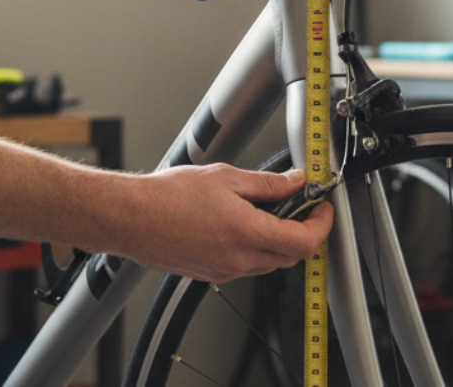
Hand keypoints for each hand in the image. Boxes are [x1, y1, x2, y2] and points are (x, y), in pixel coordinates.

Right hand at [114, 165, 332, 282]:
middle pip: (292, 256)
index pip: (305, 241)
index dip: (322, 225)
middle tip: (302, 206)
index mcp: (247, 233)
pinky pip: (248, 266)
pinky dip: (257, 249)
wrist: (130, 218)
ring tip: (270, 211)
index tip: (322, 208)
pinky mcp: (211, 274)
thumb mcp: (226, 177)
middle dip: (304, 232)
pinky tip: (244, 224)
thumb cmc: (167, 196)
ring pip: (271, 263)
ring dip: (280, 241)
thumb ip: (267, 184)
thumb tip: (295, 182)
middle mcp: (239, 259)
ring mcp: (225, 271)